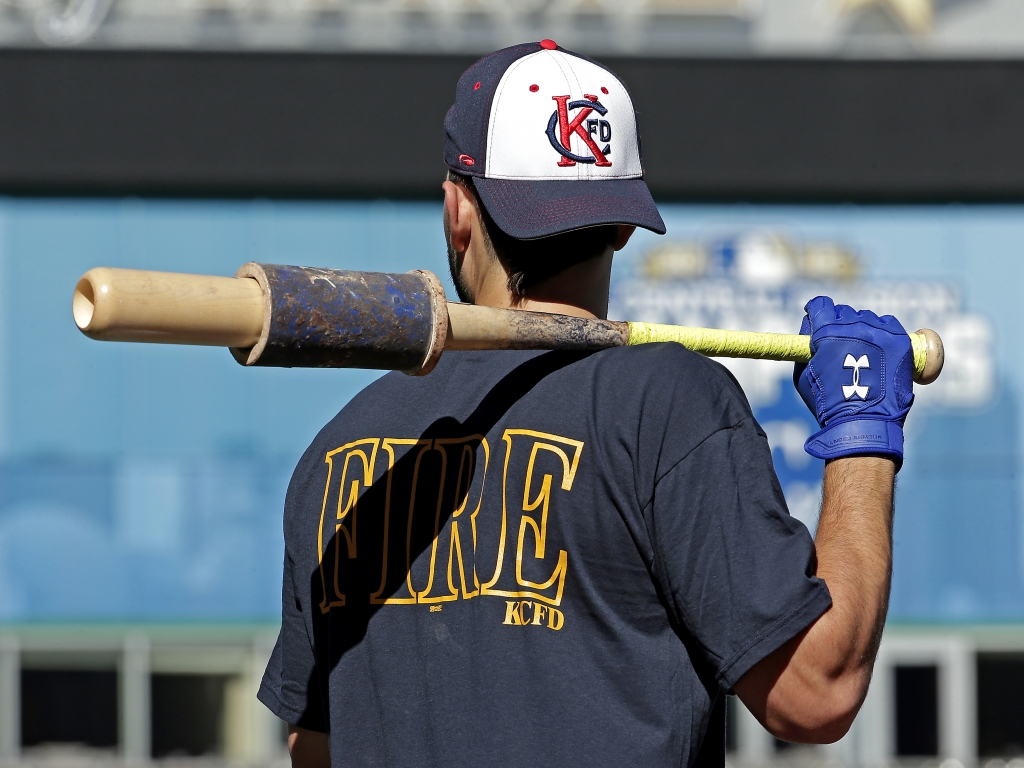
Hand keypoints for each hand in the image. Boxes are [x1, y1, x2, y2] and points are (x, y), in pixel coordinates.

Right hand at [793, 296, 914, 467]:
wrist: (864, 422)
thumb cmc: (828, 403)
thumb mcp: (802, 375)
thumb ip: (804, 347)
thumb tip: (809, 327)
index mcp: (827, 332)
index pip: (821, 304)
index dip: (817, 310)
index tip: (817, 317)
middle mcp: (854, 326)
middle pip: (844, 312)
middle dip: (839, 324)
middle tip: (840, 343)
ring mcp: (880, 332)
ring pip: (867, 318)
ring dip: (861, 329)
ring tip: (862, 351)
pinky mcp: (900, 340)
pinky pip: (889, 324)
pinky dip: (882, 333)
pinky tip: (879, 349)